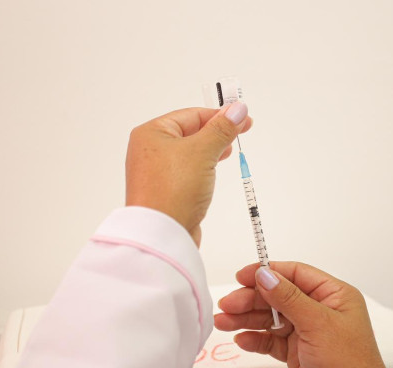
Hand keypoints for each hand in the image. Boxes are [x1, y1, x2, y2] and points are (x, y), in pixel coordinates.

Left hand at [125, 103, 251, 245]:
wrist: (161, 234)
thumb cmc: (174, 189)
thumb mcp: (202, 151)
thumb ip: (221, 129)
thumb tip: (238, 108)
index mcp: (151, 133)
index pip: (191, 115)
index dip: (220, 115)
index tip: (243, 118)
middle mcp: (149, 150)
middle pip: (189, 133)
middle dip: (216, 132)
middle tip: (241, 132)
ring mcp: (155, 171)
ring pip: (189, 152)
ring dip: (210, 149)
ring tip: (229, 149)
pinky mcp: (164, 189)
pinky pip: (186, 170)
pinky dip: (202, 166)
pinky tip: (213, 169)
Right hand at [214, 262, 392, 367]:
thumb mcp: (318, 325)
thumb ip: (289, 298)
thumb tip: (266, 275)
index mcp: (333, 295)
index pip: (294, 274)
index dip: (267, 273)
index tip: (244, 276)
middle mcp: (319, 310)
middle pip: (277, 296)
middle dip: (250, 300)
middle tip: (229, 304)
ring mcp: (307, 331)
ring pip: (270, 317)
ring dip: (246, 319)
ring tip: (225, 321)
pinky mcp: (297, 351)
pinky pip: (270, 339)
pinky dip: (255, 338)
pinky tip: (242, 339)